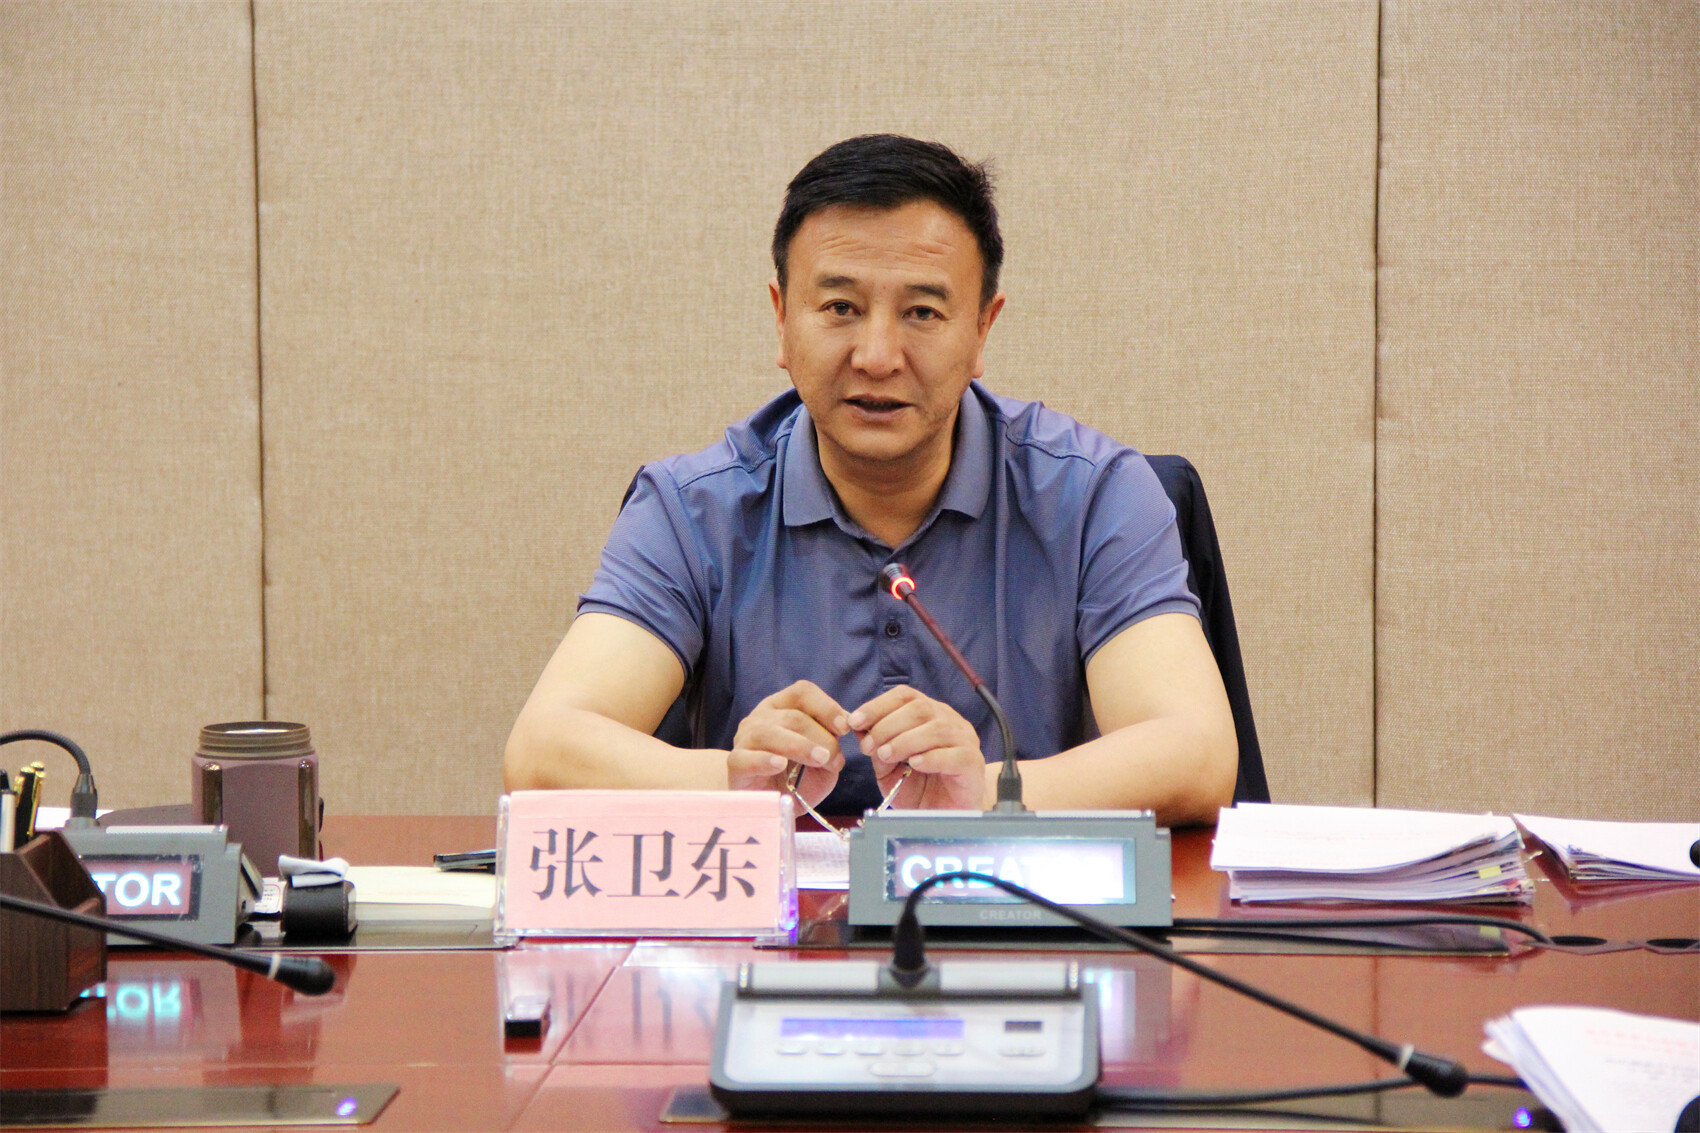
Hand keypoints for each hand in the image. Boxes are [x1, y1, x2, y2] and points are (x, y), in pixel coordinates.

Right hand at [728, 680, 848, 807]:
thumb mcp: (822, 758)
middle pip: (792, 716)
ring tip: (820, 760)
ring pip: (769, 733)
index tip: (845, 728)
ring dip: (800, 746)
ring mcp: (745, 739)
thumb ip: (833, 742)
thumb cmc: (795, 776)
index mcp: (782, 706)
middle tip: (836, 761)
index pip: (802, 692)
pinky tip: (780, 764)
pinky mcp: (735, 765)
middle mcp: (761, 717)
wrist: (766, 803)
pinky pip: (747, 758)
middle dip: (821, 736)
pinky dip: (765, 760)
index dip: (826, 706)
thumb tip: (845, 729)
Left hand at [850, 686, 986, 809]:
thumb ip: (877, 749)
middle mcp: (949, 721)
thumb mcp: (889, 768)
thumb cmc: (919, 787)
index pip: (905, 696)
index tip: (855, 721)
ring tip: (887, 756)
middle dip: (887, 726)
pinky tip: (915, 765)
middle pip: (919, 709)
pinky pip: (954, 755)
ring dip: (905, 741)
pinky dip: (930, 758)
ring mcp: (965, 740)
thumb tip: (858, 729)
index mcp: (929, 714)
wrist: (943, 815)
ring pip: (936, 729)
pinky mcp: (972, 763)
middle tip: (869, 747)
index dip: (878, 705)